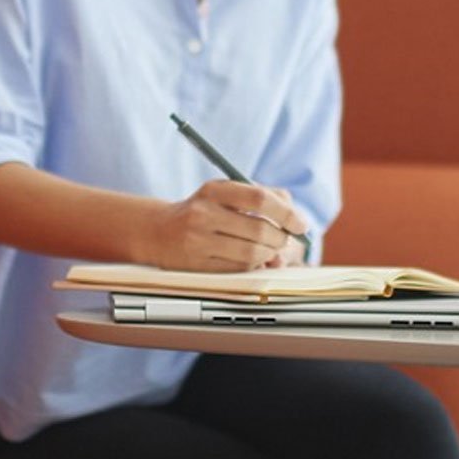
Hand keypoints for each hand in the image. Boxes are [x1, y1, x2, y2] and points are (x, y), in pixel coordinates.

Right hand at [140, 181, 309, 271]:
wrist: (158, 231)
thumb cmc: (201, 210)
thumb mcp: (224, 192)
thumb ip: (261, 195)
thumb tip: (294, 215)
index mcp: (214, 190)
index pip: (259, 198)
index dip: (286, 213)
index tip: (300, 224)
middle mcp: (203, 213)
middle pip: (259, 230)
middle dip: (281, 238)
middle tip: (285, 239)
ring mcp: (198, 240)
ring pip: (251, 253)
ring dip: (269, 253)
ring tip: (269, 249)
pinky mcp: (197, 264)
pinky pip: (238, 268)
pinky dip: (253, 264)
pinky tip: (251, 258)